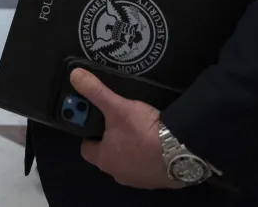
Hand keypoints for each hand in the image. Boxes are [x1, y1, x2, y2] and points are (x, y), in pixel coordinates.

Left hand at [69, 69, 182, 189]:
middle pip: (108, 155)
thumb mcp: (117, 107)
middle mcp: (118, 174)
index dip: (89, 134)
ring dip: (130, 149)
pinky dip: (148, 156)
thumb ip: (96, 91)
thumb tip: (75, 75)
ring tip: (139, 129)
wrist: (182, 151)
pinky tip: (155, 142)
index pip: (87, 149)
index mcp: (105, 159)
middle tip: (119, 122)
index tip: (96, 120)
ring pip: (127, 161)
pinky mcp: (157, 180)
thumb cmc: (143, 132)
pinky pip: (147, 166)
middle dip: (111, 140)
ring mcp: (139, 180)